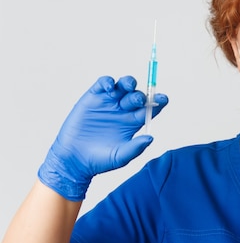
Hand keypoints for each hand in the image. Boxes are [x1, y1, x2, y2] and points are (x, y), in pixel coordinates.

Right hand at [38, 76, 168, 200]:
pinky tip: (109, 87)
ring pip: (123, 86)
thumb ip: (135, 148)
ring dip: (128, 82)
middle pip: (138, 95)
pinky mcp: (93, 98)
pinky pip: (102, 84)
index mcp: (134, 121)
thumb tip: (151, 138)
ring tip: (129, 86)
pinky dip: (107, 82)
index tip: (164, 99)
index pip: (151, 108)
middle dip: (141, 95)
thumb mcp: (120, 156)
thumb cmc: (100, 160)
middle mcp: (124, 110)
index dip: (158, 101)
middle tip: (139, 100)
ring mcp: (109, 102)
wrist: (74, 160)